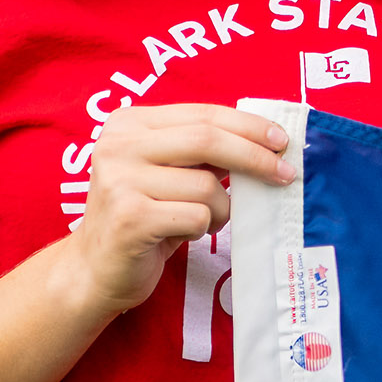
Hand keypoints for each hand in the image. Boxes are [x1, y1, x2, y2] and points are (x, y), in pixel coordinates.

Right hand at [60, 104, 296, 319]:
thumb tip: (267, 139)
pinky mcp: (129, 218)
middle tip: (285, 174)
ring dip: (222, 209)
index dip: (248, 126)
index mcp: (128, 124)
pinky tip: (181, 233)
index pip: (202, 113)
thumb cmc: (146, 216)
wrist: (97, 268)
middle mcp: (117, 146)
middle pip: (207, 139)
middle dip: (255, 157)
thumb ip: (204, 151)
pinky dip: (203, 228)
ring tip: (201, 220)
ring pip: (206, 186)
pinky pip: (197, 216)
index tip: (282, 140)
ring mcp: (119, 181)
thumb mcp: (170, 172)